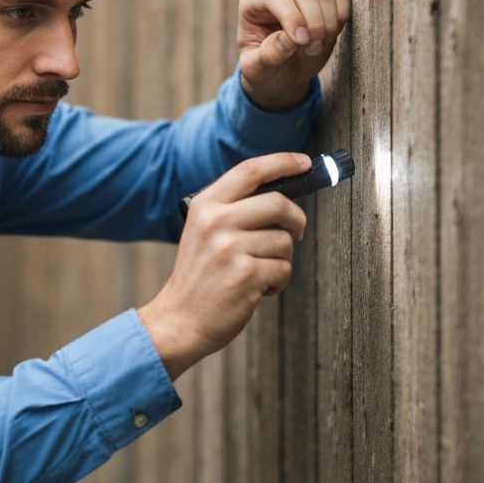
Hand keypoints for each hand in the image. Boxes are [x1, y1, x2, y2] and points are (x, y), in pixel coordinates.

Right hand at [137, 152, 309, 379]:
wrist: (179, 320)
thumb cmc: (199, 276)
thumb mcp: (203, 231)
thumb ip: (232, 209)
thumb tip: (283, 195)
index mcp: (204, 206)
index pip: (249, 170)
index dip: (282, 162)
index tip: (304, 163)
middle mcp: (216, 222)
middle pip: (278, 202)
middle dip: (296, 219)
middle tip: (294, 232)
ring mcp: (231, 248)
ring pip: (285, 240)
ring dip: (281, 258)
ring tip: (258, 271)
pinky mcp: (247, 275)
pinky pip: (284, 269)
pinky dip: (277, 281)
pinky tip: (256, 288)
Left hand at [237, 0, 350, 108]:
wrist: (283, 70)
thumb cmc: (265, 68)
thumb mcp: (257, 70)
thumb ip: (268, 55)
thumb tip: (290, 39)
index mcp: (252, 0)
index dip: (294, 18)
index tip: (302, 42)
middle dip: (314, 24)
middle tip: (312, 50)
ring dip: (328, 24)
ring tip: (316, 46)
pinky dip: (341, 16)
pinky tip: (329, 34)